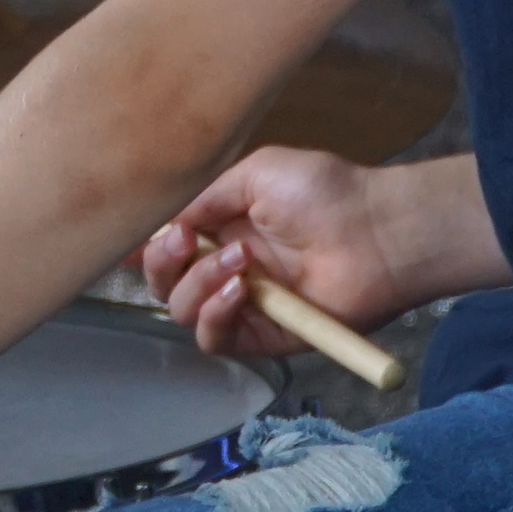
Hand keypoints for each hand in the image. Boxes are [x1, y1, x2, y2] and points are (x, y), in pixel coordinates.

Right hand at [142, 143, 418, 360]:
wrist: (375, 230)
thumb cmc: (325, 192)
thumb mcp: (255, 173)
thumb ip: (204, 196)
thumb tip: (166, 222)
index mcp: (221, 228)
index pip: (167, 245)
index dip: (145, 244)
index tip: (136, 233)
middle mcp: (226, 268)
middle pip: (164, 282)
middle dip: (161, 262)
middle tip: (184, 241)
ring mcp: (243, 304)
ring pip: (182, 311)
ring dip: (197, 284)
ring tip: (237, 261)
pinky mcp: (262, 336)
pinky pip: (214, 338)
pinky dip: (215, 314)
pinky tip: (240, 289)